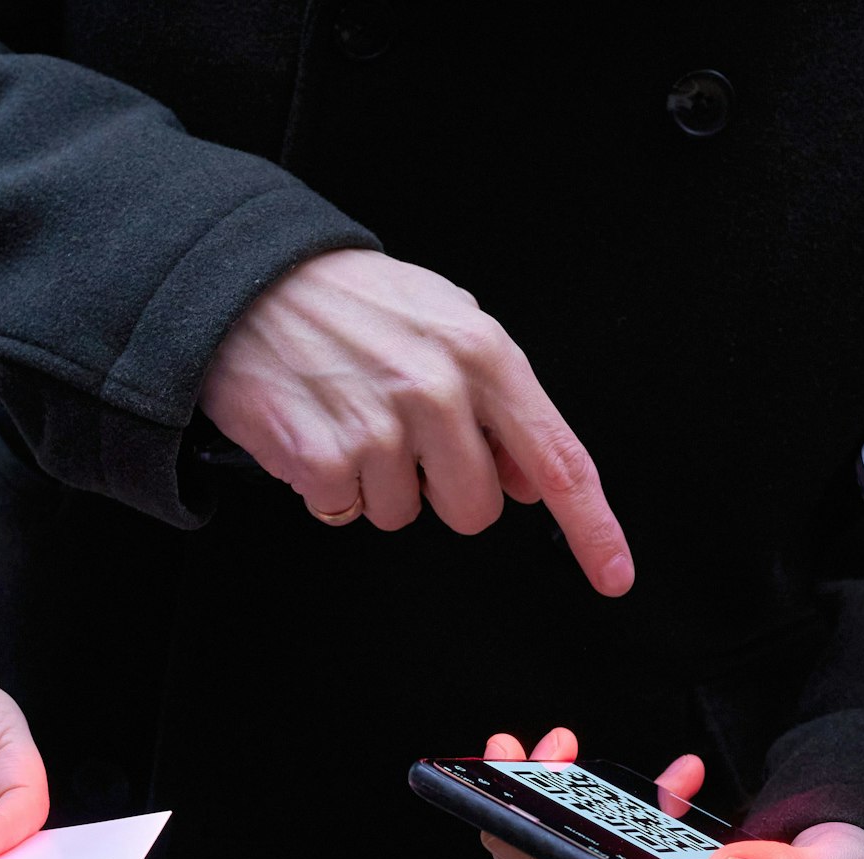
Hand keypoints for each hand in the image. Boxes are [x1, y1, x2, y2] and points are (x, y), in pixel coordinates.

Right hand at [200, 249, 634, 596]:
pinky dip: (329, 485)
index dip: (591, 527)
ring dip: (377, 485)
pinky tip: (318, 430)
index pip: (558, 459)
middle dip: (441, 489)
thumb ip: (499, 402)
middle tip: (403, 437)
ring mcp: (381, 426)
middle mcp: (440, 390)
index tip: (613, 573)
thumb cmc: (352, 302)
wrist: (250, 280)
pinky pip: (346, 511)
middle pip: (475, 510)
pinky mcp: (324, 457)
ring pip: (405, 516)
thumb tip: (528, 479)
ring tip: (351, 419)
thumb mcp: (447, 323)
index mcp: (484, 353)